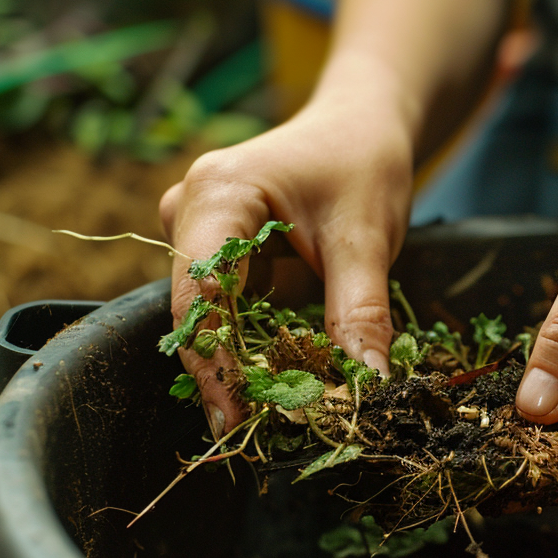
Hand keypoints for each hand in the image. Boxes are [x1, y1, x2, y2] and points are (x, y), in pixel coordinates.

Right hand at [160, 78, 412, 438]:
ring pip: (208, 314)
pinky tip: (278, 377)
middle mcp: (188, 210)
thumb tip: (366, 386)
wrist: (363, 125)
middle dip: (227, 369)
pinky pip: (225, 306)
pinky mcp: (214, 249)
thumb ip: (361, 312)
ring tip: (270, 413)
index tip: (236, 418)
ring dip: (240, 359)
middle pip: (194, 309)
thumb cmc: (364, 163)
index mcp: (218, 193)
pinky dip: (252, 339)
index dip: (215, 361)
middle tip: (253, 432)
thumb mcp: (368, 238)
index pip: (199, 293)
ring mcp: (194, 229)